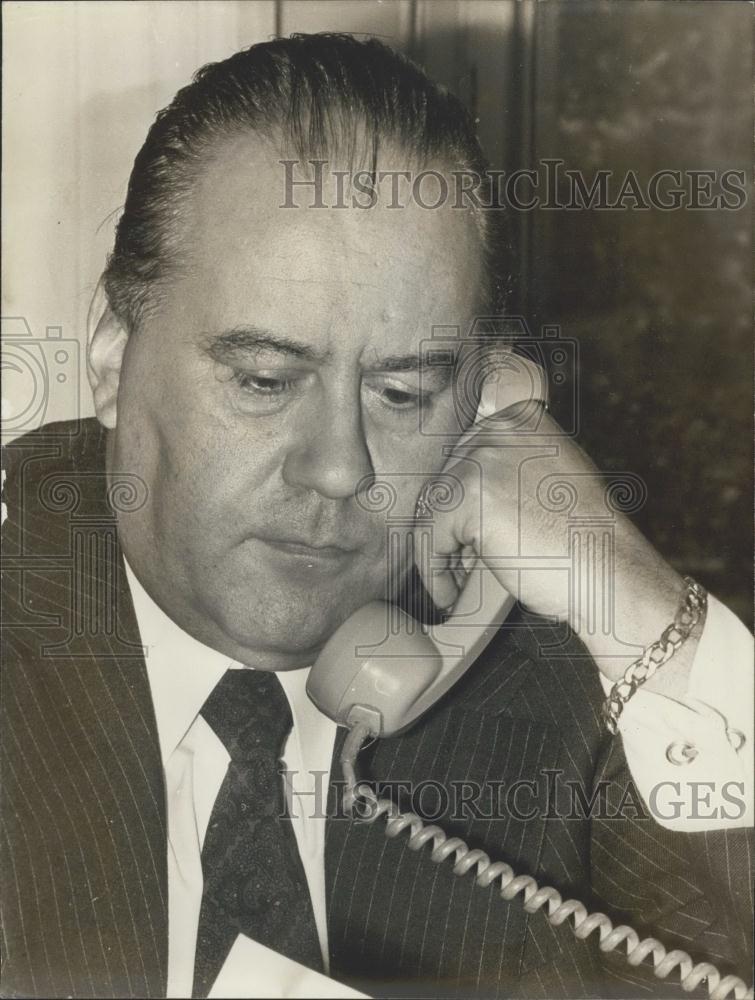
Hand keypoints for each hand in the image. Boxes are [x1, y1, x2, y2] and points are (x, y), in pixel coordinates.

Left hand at [414, 405, 697, 693]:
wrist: (610, 575)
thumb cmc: (583, 544)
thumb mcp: (548, 482)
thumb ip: (507, 472)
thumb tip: (452, 496)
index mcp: (520, 419)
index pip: (463, 460)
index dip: (462, 508)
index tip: (465, 541)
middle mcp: (500, 428)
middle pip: (444, 483)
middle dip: (448, 530)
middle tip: (460, 568)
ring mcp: (483, 458)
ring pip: (432, 511)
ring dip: (439, 552)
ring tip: (455, 582)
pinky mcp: (469, 495)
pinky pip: (429, 537)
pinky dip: (434, 571)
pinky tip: (451, 594)